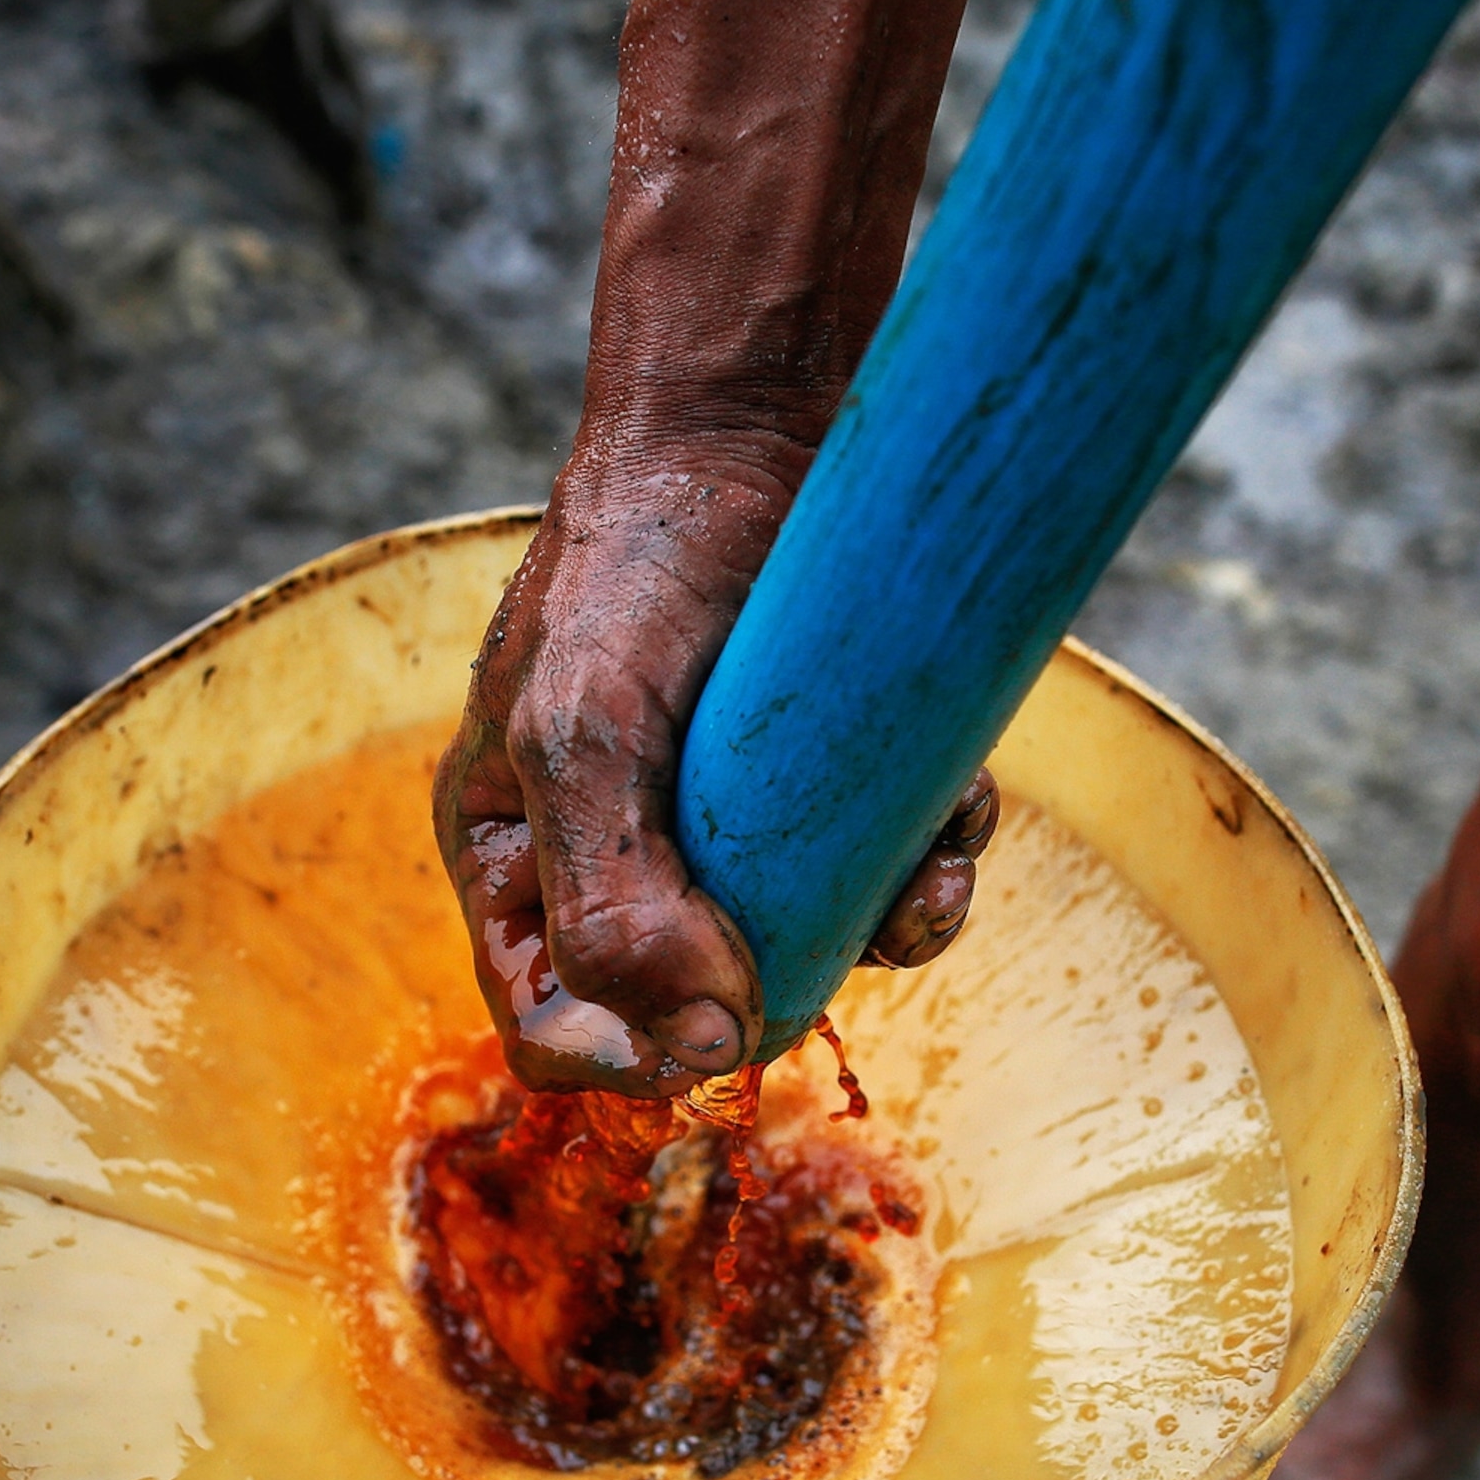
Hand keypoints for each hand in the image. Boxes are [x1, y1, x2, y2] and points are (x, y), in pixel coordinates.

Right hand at [435, 443, 997, 1095]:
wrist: (752, 427)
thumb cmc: (631, 567)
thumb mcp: (583, 735)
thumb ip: (613, 908)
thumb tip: (708, 1048)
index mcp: (525, 860)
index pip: (555, 1027)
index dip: (629, 1053)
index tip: (720, 1017)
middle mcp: (630, 862)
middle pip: (702, 1010)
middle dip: (790, 985)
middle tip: (844, 926)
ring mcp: (738, 833)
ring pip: (817, 954)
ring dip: (888, 931)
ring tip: (926, 867)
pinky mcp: (832, 793)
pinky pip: (889, 880)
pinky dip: (934, 863)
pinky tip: (954, 809)